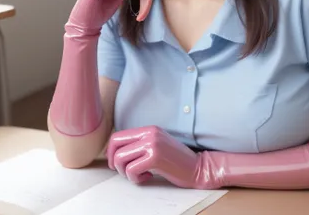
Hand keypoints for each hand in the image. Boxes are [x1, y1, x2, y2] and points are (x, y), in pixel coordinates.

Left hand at [106, 125, 220, 189]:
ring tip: (140, 175)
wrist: (197, 167)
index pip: (118, 136)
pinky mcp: (155, 157)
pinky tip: (148, 177)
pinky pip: (131, 170)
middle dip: (113, 161)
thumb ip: (141, 144)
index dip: (111, 152)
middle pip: (115, 144)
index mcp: (148, 130)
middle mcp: (149, 133)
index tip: (116, 164)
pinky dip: (136, 178)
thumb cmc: (177, 161)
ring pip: (120, 159)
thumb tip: (117, 153)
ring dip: (126, 173)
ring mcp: (152, 144)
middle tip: (123, 171)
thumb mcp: (157, 145)